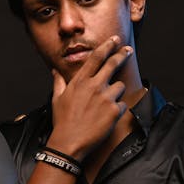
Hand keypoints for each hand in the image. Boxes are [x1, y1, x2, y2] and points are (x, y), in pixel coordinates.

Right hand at [47, 36, 132, 160]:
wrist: (69, 143)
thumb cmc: (62, 122)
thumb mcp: (57, 98)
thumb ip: (58, 82)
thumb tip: (55, 71)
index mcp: (80, 81)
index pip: (96, 57)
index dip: (107, 46)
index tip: (114, 40)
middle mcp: (94, 86)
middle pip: (113, 64)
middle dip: (122, 54)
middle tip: (128, 50)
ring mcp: (106, 98)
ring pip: (120, 87)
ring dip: (116, 93)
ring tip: (105, 105)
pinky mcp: (114, 111)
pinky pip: (122, 105)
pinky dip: (117, 110)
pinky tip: (106, 118)